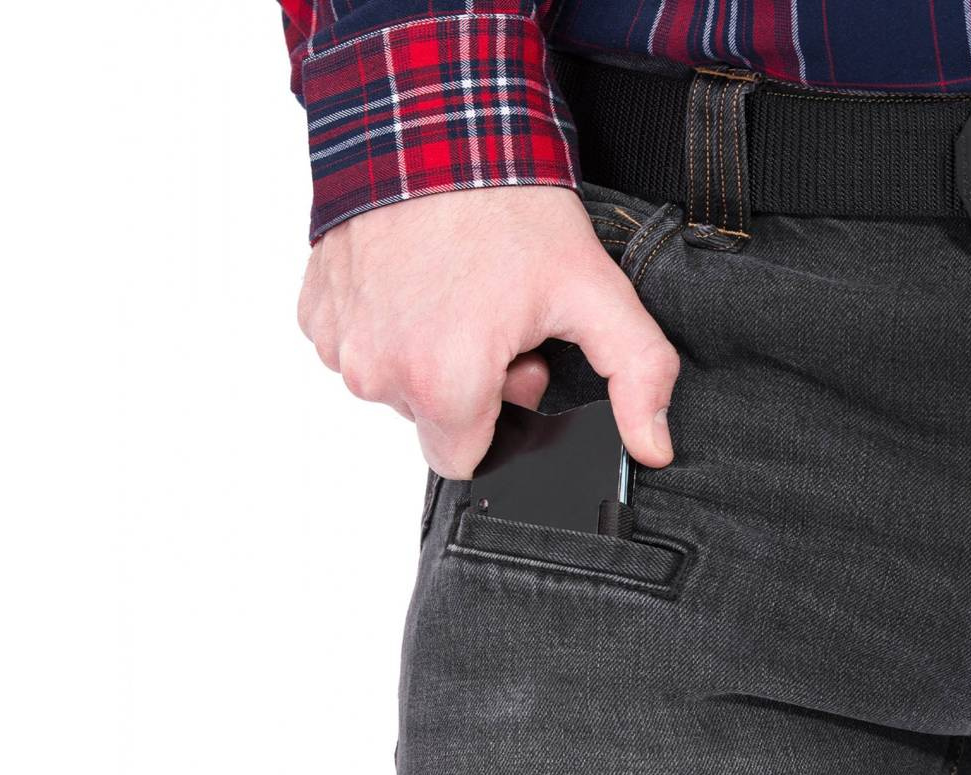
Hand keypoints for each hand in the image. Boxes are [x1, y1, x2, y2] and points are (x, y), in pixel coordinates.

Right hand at [297, 187, 678, 478]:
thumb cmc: (507, 204)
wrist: (432, 119)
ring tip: (455, 287)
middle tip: (493, 314)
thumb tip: (655, 446)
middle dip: (465, 383)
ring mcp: (339, 340)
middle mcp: (379, 372)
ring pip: (392, 384)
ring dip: (424, 351)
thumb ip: (638, 375)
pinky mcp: (315, 308)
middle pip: (432, 420)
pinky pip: (356, 345)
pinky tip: (414, 276)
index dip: (499, 414)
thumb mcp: (594, 290)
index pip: (464, 460)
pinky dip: (385, 322)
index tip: (513, 360)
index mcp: (442, 386)